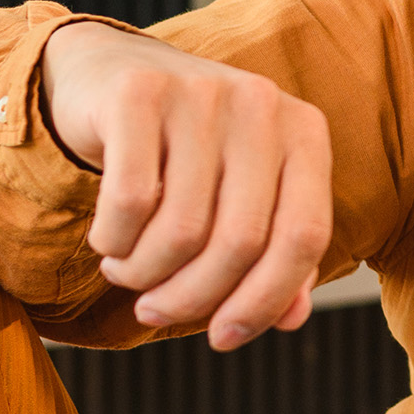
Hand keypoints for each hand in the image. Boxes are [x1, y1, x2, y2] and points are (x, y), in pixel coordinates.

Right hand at [39, 20, 333, 348]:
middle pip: (241, 241)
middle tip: (154, 312)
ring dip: (145, 274)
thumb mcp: (242, 194)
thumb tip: (289, 319)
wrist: (108, 75)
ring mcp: (202, 92)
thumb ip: (273, 254)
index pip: (304, 237)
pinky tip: (109, 242)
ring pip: (182, 229)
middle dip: (192, 297)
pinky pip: (129, 201)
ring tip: (128, 274)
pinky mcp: (139, 93)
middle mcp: (262, 105)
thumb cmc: (188, 153)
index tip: (223, 338)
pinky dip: (114, 241)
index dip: (265, 300)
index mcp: (304, 132)